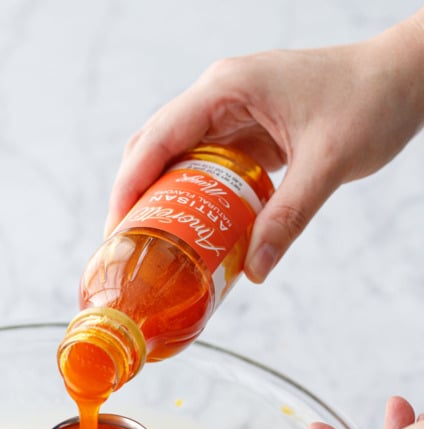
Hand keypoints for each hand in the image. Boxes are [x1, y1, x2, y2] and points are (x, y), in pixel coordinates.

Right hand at [105, 10, 423, 281]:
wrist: (404, 77)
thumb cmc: (371, 102)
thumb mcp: (328, 163)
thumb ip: (289, 217)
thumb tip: (255, 270)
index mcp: (228, 87)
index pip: (159, 136)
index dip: (130, 183)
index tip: (115, 227)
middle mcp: (221, 95)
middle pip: (156, 146)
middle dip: (136, 195)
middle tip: (127, 245)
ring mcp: (234, 111)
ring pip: (180, 156)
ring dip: (164, 198)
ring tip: (152, 244)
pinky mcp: (250, 129)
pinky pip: (210, 165)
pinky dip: (197, 197)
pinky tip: (196, 230)